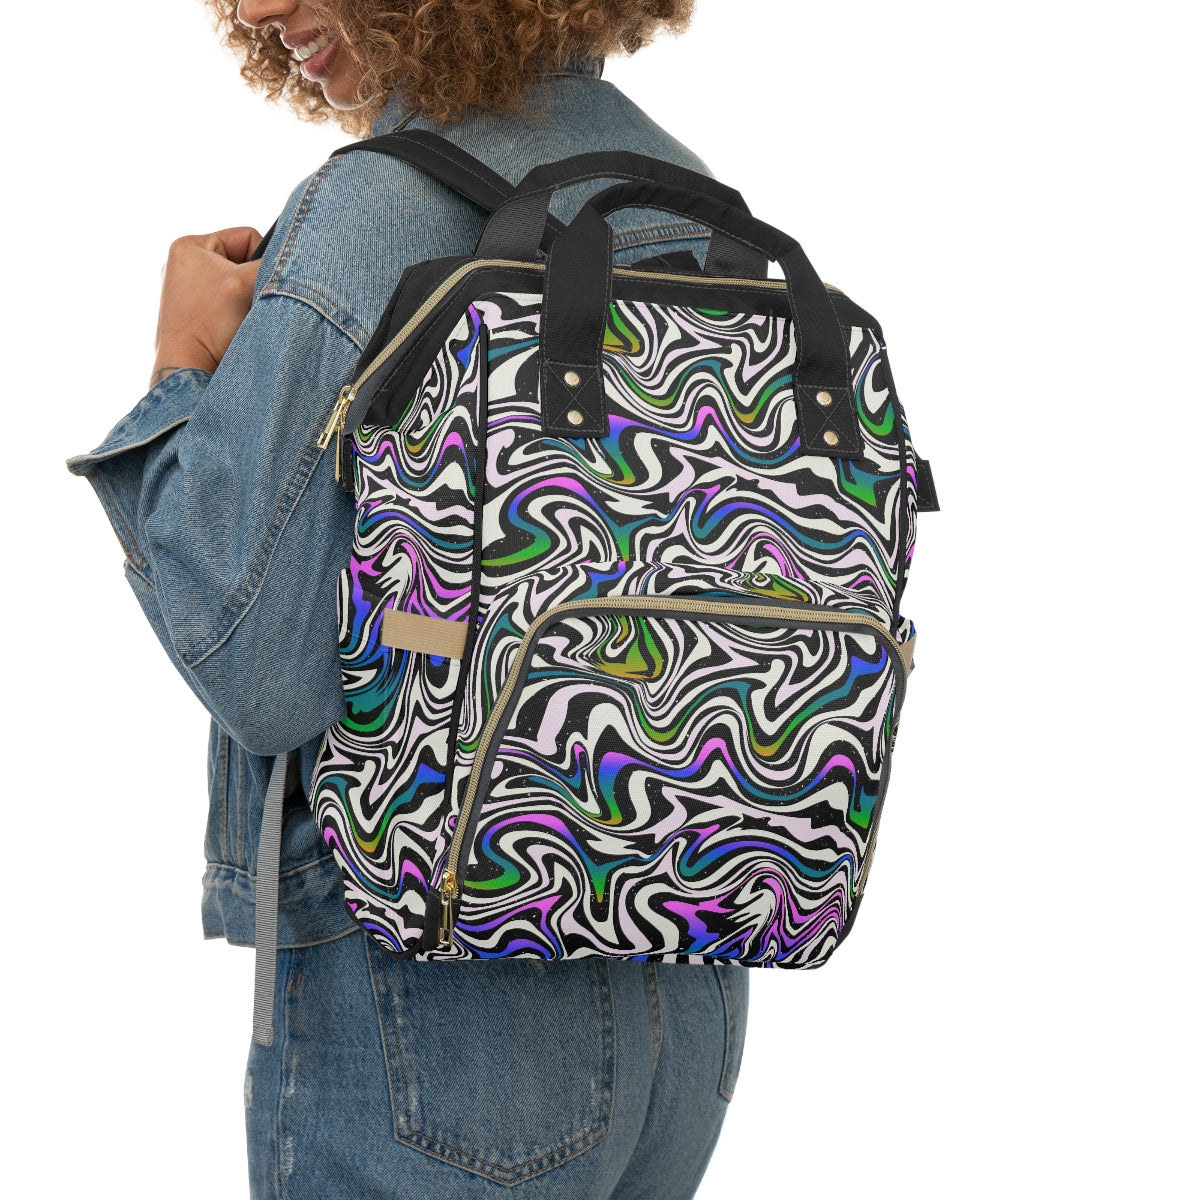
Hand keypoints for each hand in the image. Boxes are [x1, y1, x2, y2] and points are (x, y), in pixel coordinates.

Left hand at [150, 226, 262, 387]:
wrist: (189, 372)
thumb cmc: (209, 327)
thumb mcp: (246, 283)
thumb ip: (272, 265)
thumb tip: (298, 260)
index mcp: (189, 246)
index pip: (247, 236)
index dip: (262, 260)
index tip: (257, 286)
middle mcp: (184, 265)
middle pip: (243, 263)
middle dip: (253, 283)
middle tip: (249, 304)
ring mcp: (187, 292)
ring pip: (238, 286)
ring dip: (246, 302)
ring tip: (239, 320)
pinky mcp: (193, 315)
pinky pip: (228, 306)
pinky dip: (237, 316)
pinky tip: (232, 330)